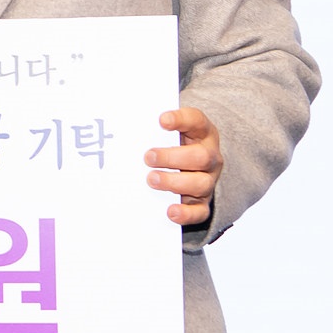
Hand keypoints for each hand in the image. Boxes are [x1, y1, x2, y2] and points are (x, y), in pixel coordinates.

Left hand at [146, 109, 221, 227]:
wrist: (188, 170)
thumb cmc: (172, 147)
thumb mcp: (168, 133)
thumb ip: (153, 128)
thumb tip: (123, 126)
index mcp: (202, 133)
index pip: (197, 121)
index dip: (182, 120)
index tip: (162, 120)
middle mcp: (209, 157)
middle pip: (201, 156)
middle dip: (173, 157)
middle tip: (148, 157)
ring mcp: (207, 180)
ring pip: (201, 183)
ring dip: (174, 182)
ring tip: (152, 179)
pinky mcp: (202, 203)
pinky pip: (200, 211)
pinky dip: (186, 213)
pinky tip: (170, 211)